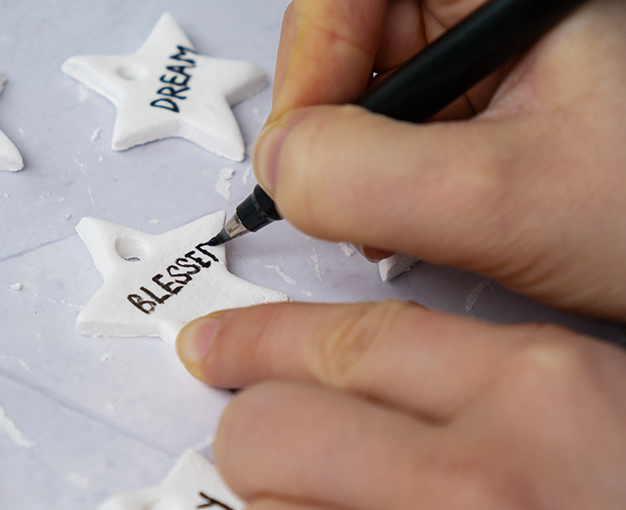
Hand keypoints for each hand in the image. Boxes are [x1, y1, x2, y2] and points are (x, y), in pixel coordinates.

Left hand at [177, 301, 625, 509]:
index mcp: (545, 390)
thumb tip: (367, 388)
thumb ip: (494, 397)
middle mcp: (482, 475)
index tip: (213, 346)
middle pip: (270, 425)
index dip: (258, 340)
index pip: (345, 337)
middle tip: (288, 470)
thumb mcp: (607, 429)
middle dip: (259, 446)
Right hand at [254, 0, 625, 320]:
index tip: (301, 154)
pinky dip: (386, 189)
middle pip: (345, 48)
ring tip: (398, 218)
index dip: (308, 72)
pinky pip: (394, 137)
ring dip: (357, 170)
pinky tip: (419, 219)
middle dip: (330, 134)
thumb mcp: (500, 198)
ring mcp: (485, 66)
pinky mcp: (481, 115)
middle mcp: (489, 18)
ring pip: (364, 99)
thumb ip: (366, 175)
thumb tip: (279, 164)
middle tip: (345, 197)